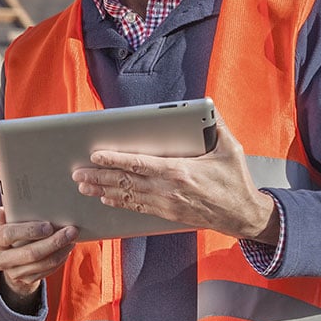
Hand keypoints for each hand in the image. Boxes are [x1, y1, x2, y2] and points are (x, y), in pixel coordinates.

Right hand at [0, 207, 77, 299]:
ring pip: (42, 264)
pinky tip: (67, 249)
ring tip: (72, 239)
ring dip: (61, 251)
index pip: (8, 235)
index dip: (29, 230)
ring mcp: (13, 273)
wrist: (8, 258)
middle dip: (54, 242)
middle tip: (71, 231)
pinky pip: (47, 272)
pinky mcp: (25, 281)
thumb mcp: (6, 222)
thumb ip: (6, 215)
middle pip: (30, 253)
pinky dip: (60, 259)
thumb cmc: (10, 232)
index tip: (49, 226)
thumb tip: (1, 211)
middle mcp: (0, 260)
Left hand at [71, 113, 278, 243]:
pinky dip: (119, 203)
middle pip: (126, 182)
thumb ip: (216, 126)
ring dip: (102, 190)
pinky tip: (105, 199)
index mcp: (179, 171)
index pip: (139, 163)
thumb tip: (207, 106)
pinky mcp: (166, 214)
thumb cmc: (236, 180)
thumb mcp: (230, 149)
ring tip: (83, 185)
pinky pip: (136, 208)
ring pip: (127, 196)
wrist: (242, 215)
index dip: (115, 159)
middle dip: (99, 176)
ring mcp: (165, 204)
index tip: (96, 154)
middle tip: (77, 173)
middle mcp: (168, 189)